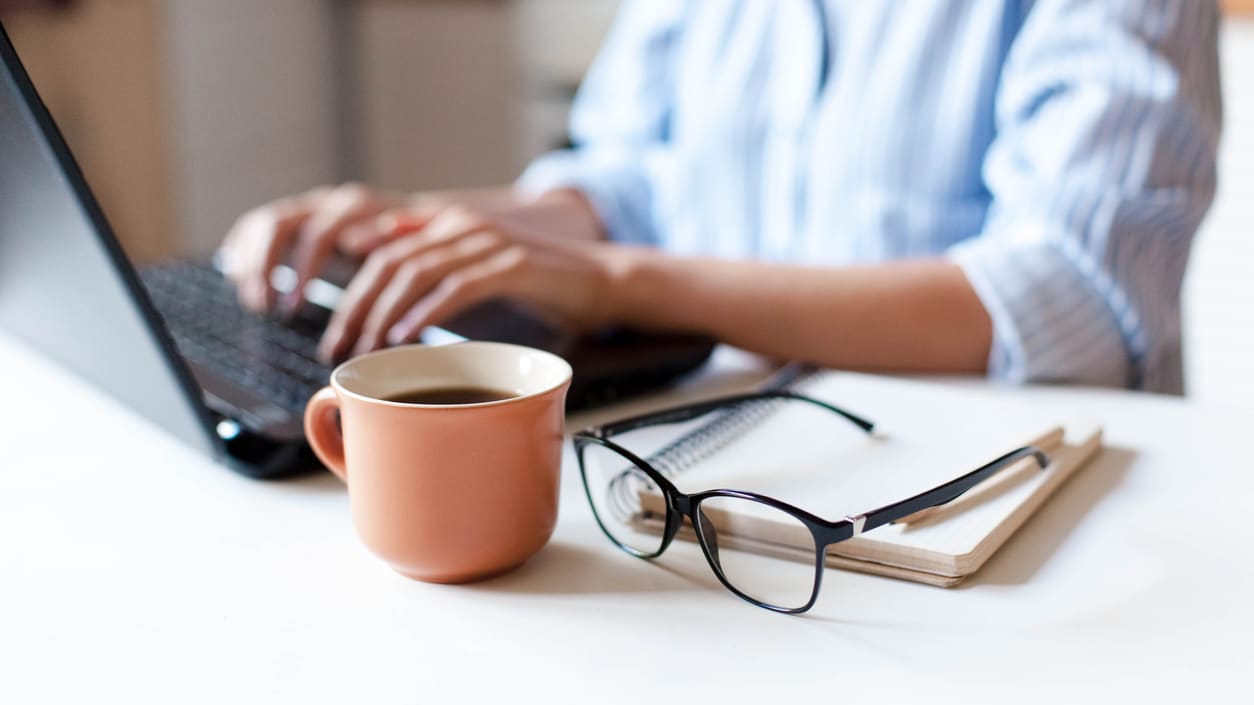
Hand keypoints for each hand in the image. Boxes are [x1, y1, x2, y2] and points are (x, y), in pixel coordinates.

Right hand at [221, 183, 412, 311]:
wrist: (420, 227)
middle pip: (280, 225)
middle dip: (267, 267)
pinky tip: (237, 277)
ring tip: (255, 303)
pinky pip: (256, 226)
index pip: (317, 233)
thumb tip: (355, 244)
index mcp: (355, 207)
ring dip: (253, 263)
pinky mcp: (293, 220)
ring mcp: (307, 209)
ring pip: (264, 225)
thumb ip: (391, 242)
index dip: (302, 269)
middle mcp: (326, 203)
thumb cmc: (419, 249)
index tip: (293, 306)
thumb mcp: (414, 250)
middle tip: (265, 308)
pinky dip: (243, 250)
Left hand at [317, 204, 629, 361]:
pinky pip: (456, 287)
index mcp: (448, 223)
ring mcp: (487, 242)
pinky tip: (405, 336)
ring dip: (383, 314)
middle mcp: (461, 225)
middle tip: (338, 348)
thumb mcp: (480, 270)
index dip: (349, 292)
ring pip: (415, 273)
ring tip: (366, 348)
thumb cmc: (542, 284)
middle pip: (388, 262)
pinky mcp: (511, 264)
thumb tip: (382, 263)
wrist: (605, 279)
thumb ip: (437, 262)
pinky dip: (425, 313)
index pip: (381, 251)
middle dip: (355, 308)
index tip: (336, 333)